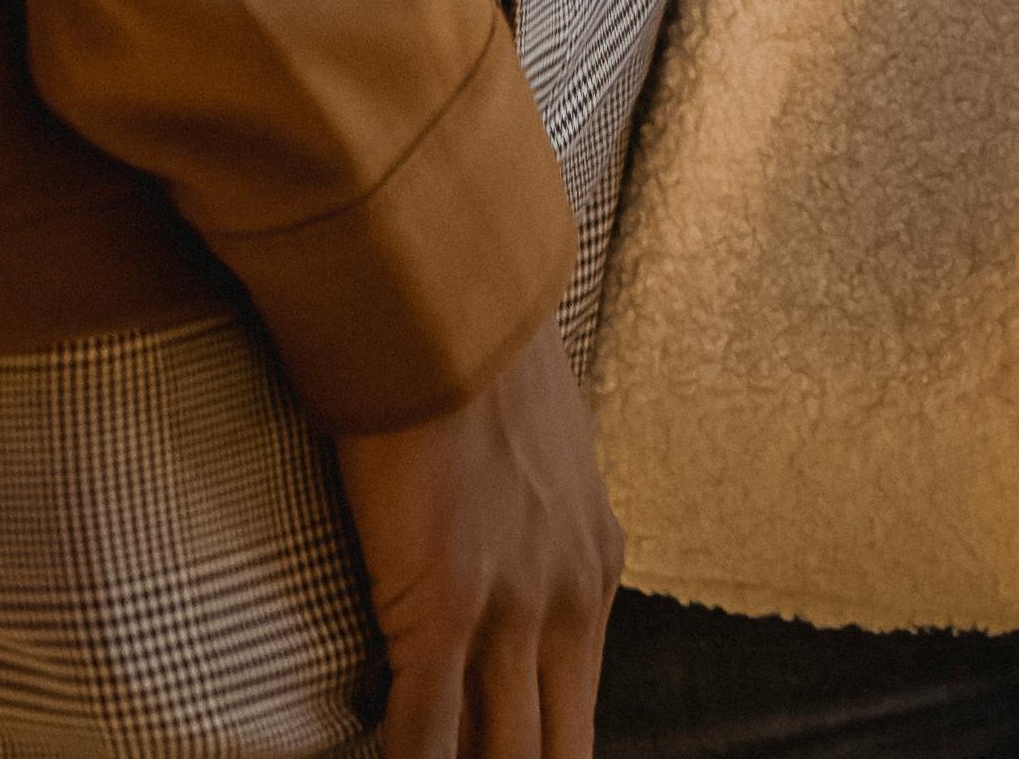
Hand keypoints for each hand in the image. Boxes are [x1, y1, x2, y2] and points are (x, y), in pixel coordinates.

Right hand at [335, 316, 623, 758]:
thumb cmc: (479, 361)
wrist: (449, 306)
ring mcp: (512, 613)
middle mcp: (568, 604)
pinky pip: (423, 736)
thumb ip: (539, 526)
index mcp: (596, 571)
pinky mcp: (447, 608)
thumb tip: (509, 554)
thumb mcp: (545, 454)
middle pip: (552, 755)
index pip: (576, 720)